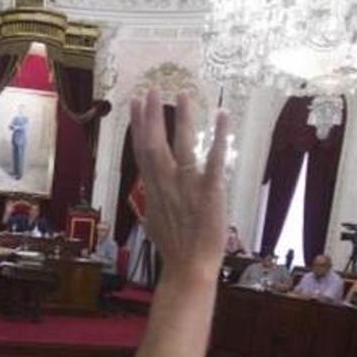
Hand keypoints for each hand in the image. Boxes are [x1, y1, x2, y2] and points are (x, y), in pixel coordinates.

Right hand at [129, 91, 228, 281]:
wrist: (188, 267)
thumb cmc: (174, 247)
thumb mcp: (153, 220)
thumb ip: (153, 199)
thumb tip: (149, 190)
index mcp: (153, 188)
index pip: (141, 150)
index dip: (137, 125)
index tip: (135, 103)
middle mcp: (166, 183)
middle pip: (155, 143)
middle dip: (152, 115)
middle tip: (153, 90)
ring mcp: (187, 186)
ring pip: (182, 146)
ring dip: (182, 119)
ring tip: (183, 95)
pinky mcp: (209, 191)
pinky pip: (214, 159)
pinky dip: (219, 136)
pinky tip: (222, 115)